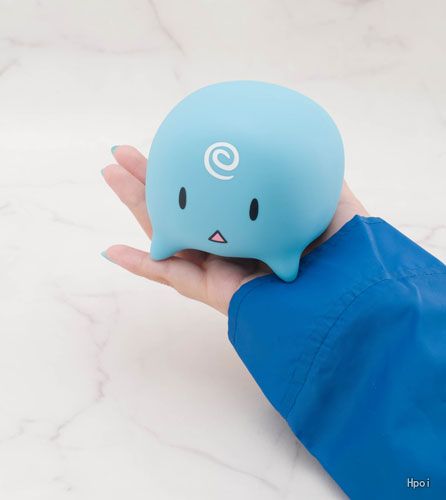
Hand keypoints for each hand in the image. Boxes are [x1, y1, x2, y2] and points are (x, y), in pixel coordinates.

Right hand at [102, 146, 367, 314]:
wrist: (348, 303)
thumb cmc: (347, 255)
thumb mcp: (331, 203)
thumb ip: (312, 179)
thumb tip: (299, 146)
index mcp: (254, 226)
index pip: (212, 194)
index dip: (188, 170)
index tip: (172, 144)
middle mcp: (233, 246)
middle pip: (181, 207)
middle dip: (150, 179)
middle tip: (124, 152)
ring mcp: (219, 269)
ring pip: (166, 232)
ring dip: (134, 204)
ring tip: (109, 174)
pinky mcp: (213, 292)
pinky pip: (169, 276)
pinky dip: (140, 265)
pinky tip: (112, 250)